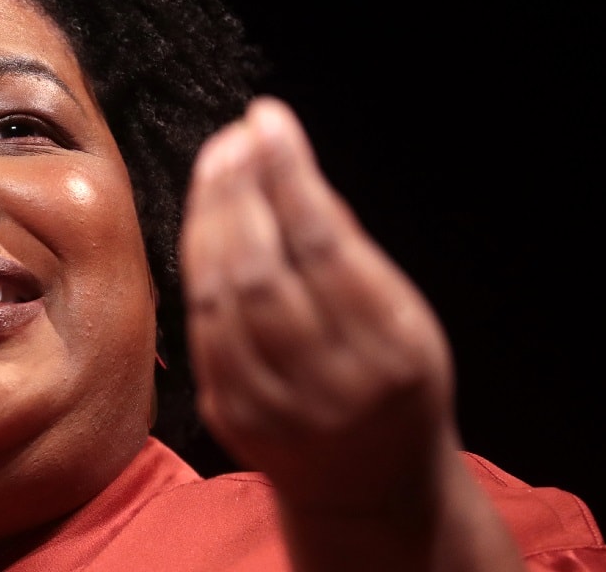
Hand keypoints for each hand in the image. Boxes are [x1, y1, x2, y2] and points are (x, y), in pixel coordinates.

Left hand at [180, 96, 457, 513]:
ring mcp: (273, 405)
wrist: (370, 485)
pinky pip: (202, 327)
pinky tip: (207, 223)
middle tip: (234, 138)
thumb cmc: (394, 381)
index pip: (323, 244)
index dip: (287, 174)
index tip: (269, 119)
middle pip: (259, 269)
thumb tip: (284, 166)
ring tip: (219, 165)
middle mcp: (331, 382)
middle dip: (237, 190)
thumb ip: (346, 249)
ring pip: (220, 296)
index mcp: (392, 350)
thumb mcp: (405, 317)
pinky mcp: (230, 414)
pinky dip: (200, 266)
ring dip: (211, 219)